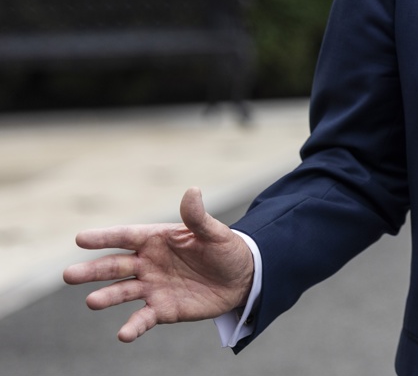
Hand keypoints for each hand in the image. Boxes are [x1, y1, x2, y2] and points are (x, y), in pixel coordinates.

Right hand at [62, 187, 254, 341]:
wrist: (241, 278)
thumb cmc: (225, 249)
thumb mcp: (215, 232)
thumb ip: (198, 217)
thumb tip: (192, 190)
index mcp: (156, 239)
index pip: (125, 236)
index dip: (104, 237)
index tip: (80, 238)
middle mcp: (147, 263)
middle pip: (114, 266)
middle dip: (92, 270)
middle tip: (69, 274)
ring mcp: (152, 287)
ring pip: (122, 292)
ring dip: (106, 297)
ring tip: (92, 301)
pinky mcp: (161, 309)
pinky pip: (142, 318)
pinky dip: (132, 326)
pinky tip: (123, 334)